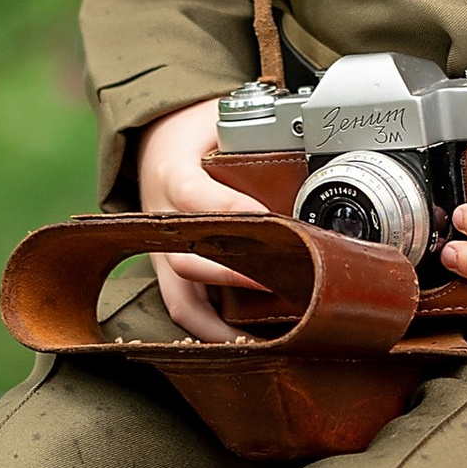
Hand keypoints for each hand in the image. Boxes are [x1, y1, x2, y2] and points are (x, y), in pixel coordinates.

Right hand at [135, 96, 267, 341]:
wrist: (155, 141)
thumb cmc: (196, 135)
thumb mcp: (219, 123)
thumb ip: (255, 139)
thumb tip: (312, 150)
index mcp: (173, 175)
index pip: (196, 196)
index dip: (231, 211)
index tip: (271, 223)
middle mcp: (161, 221)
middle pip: (187, 260)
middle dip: (233, 279)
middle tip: (279, 285)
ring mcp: (160, 253)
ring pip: (181, 299)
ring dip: (219, 324)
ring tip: (260, 341)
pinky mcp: (167, 274)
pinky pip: (184, 310)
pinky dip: (210, 332)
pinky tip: (243, 344)